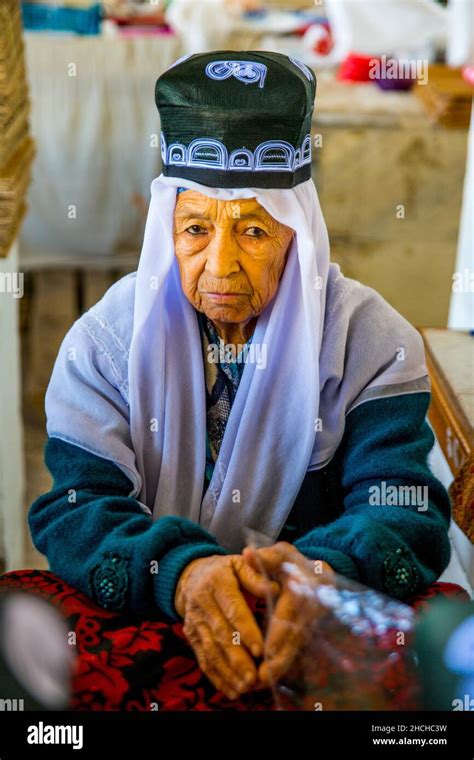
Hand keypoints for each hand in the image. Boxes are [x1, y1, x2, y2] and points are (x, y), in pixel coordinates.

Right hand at [175, 554, 278, 698]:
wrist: (191, 576)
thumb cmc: (225, 570)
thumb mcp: (239, 564)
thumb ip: (255, 576)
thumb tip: (273, 589)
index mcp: (217, 582)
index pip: (232, 608)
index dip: (245, 630)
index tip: (260, 649)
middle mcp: (202, 603)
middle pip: (221, 634)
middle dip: (237, 658)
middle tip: (254, 677)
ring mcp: (195, 621)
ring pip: (211, 650)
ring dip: (227, 671)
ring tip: (245, 687)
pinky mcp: (192, 636)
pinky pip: (202, 659)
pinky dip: (216, 677)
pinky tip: (231, 690)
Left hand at [243, 542, 333, 685]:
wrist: (317, 571)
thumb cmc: (293, 561)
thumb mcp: (280, 553)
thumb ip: (265, 556)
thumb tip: (248, 553)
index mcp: (304, 585)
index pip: (290, 612)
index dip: (279, 633)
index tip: (265, 651)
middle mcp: (311, 606)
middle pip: (295, 635)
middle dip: (279, 657)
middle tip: (261, 677)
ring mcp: (312, 621)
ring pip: (297, 646)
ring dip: (281, 665)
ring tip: (261, 682)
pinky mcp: (307, 631)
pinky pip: (296, 649)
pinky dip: (283, 664)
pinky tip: (268, 678)